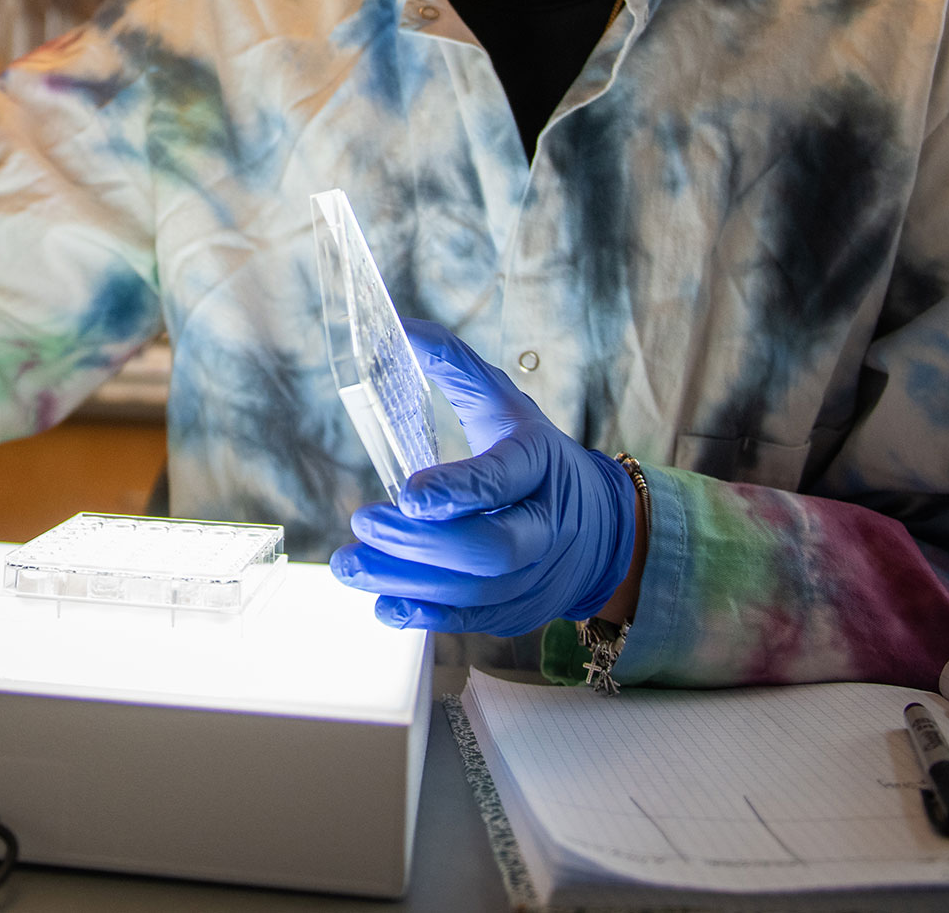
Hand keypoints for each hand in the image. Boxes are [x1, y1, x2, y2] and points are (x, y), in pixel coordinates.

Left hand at [330, 318, 639, 635]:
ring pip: (474, 592)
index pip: (503, 479)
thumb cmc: (534, 456)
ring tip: (350, 564)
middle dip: (422, 543)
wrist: (598, 527)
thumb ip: (453, 365)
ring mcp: (535, 575)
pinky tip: (381, 602)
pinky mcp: (518, 610)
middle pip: (491, 548)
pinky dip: (422, 615)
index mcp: (540, 462)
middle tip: (364, 523)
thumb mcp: (503, 402)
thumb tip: (398, 327)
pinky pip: (470, 622)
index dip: (459, 489)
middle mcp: (545, 525)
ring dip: (406, 582)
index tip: (408, 493)